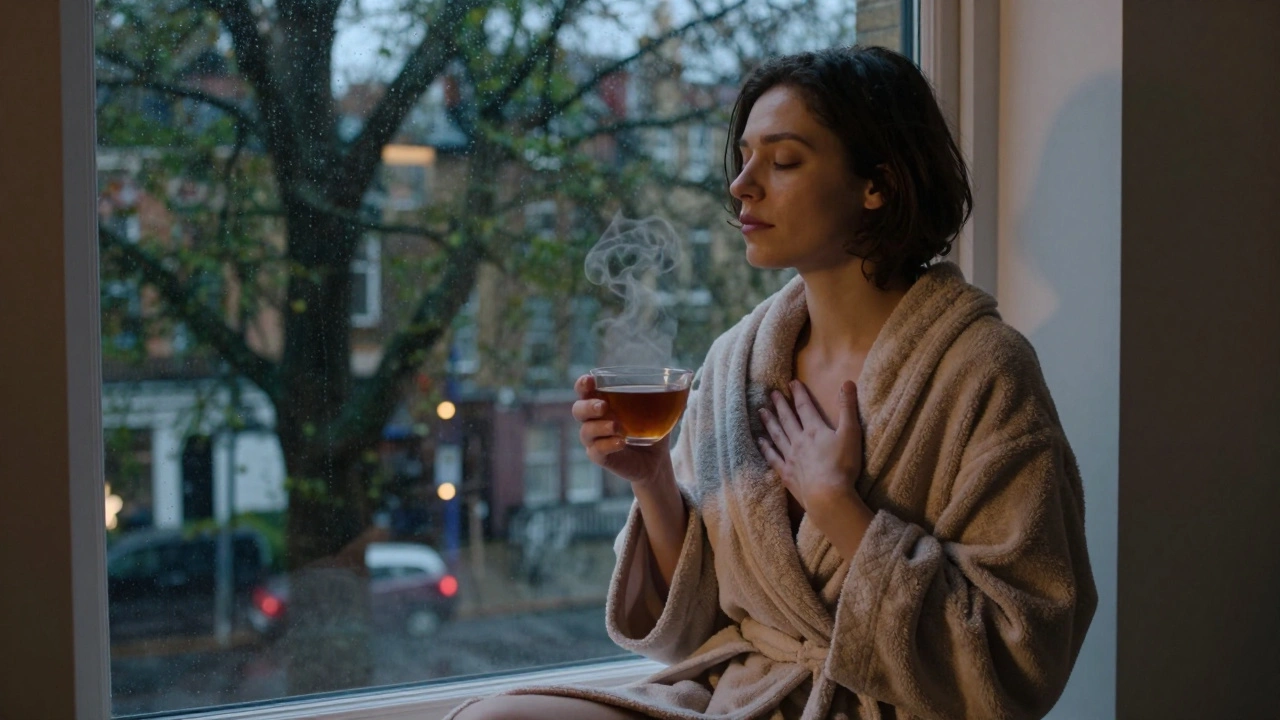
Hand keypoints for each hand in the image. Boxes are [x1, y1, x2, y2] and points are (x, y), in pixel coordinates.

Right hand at [572, 374, 672, 486]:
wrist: (656, 459)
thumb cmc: (653, 426)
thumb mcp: (663, 407)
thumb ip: (672, 392)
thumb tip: (690, 377)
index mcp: (603, 402)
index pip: (584, 390)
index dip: (582, 384)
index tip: (590, 380)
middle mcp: (594, 420)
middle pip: (578, 410)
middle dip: (587, 406)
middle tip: (604, 406)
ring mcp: (595, 440)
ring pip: (585, 431)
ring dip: (600, 427)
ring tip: (618, 426)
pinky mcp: (601, 457)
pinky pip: (595, 451)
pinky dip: (607, 445)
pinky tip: (621, 442)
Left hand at [757, 379, 864, 517]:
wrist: (828, 495)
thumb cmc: (843, 465)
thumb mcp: (851, 433)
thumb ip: (848, 408)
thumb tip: (848, 382)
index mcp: (814, 430)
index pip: (804, 407)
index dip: (798, 393)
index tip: (791, 383)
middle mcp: (798, 440)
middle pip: (787, 419)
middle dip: (780, 405)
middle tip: (772, 393)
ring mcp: (790, 457)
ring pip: (777, 435)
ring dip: (769, 422)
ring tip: (761, 412)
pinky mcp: (786, 474)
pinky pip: (773, 458)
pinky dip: (766, 448)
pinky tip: (760, 442)